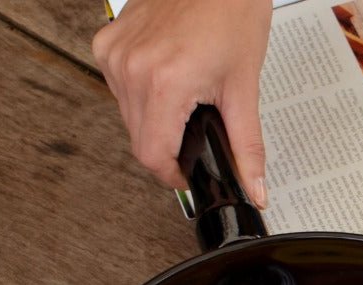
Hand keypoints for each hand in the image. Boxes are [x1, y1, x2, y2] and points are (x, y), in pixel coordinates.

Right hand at [92, 0, 272, 204]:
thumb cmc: (232, 12)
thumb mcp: (244, 88)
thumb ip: (246, 147)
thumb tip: (254, 188)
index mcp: (164, 82)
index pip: (153, 155)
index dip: (173, 176)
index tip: (190, 176)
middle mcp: (131, 67)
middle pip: (140, 141)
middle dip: (169, 151)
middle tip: (197, 141)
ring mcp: (115, 52)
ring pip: (129, 117)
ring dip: (156, 124)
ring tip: (187, 105)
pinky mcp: (108, 41)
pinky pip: (121, 89)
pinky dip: (144, 97)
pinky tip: (170, 82)